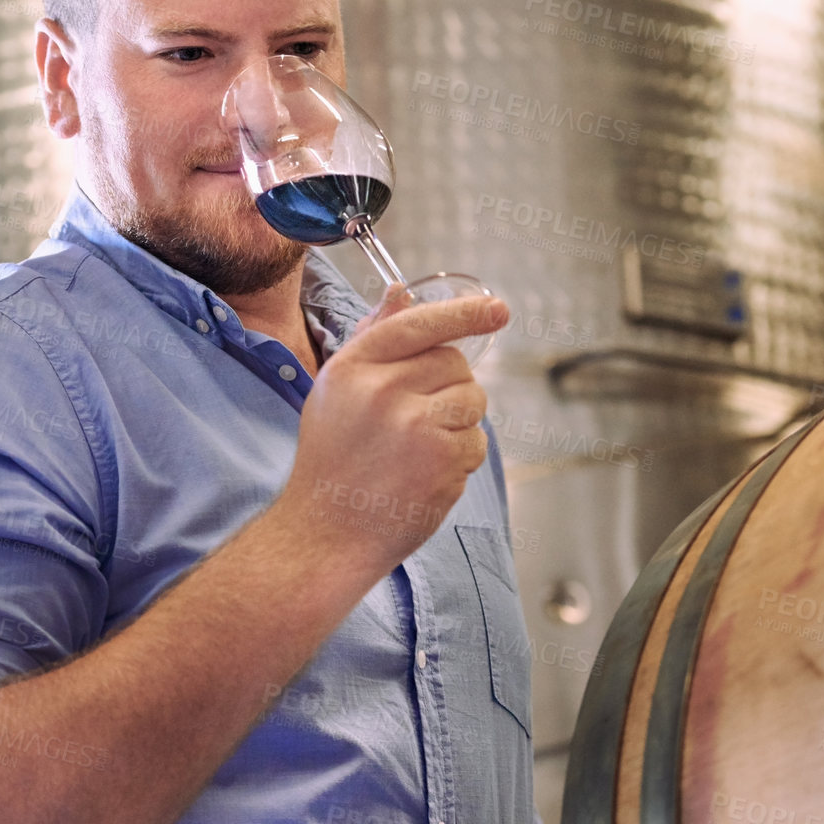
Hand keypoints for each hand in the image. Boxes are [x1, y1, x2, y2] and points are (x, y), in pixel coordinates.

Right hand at [275, 286, 509, 583]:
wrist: (327, 532)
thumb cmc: (333, 459)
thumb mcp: (338, 389)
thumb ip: (373, 337)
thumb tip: (400, 291)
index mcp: (355, 367)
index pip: (419, 323)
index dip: (463, 312)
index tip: (497, 309)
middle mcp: (384, 389)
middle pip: (455, 362)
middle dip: (449, 386)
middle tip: (417, 419)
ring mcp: (416, 425)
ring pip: (473, 399)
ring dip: (459, 422)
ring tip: (418, 449)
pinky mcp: (442, 460)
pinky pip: (477, 441)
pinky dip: (461, 458)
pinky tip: (425, 474)